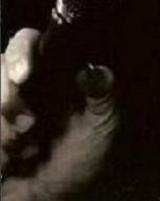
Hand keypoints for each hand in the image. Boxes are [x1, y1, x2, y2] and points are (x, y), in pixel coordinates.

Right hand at [1, 29, 117, 200]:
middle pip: (0, 68)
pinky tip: (11, 163)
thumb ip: (102, 93)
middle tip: (29, 127)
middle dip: (8, 99)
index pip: (28, 43)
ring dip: (3, 132)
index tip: (23, 74)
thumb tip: (96, 71)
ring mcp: (4, 112)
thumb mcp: (103, 124)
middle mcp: (22, 87)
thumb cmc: (84, 159)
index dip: (20, 52)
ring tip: (25, 151)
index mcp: (51, 73)